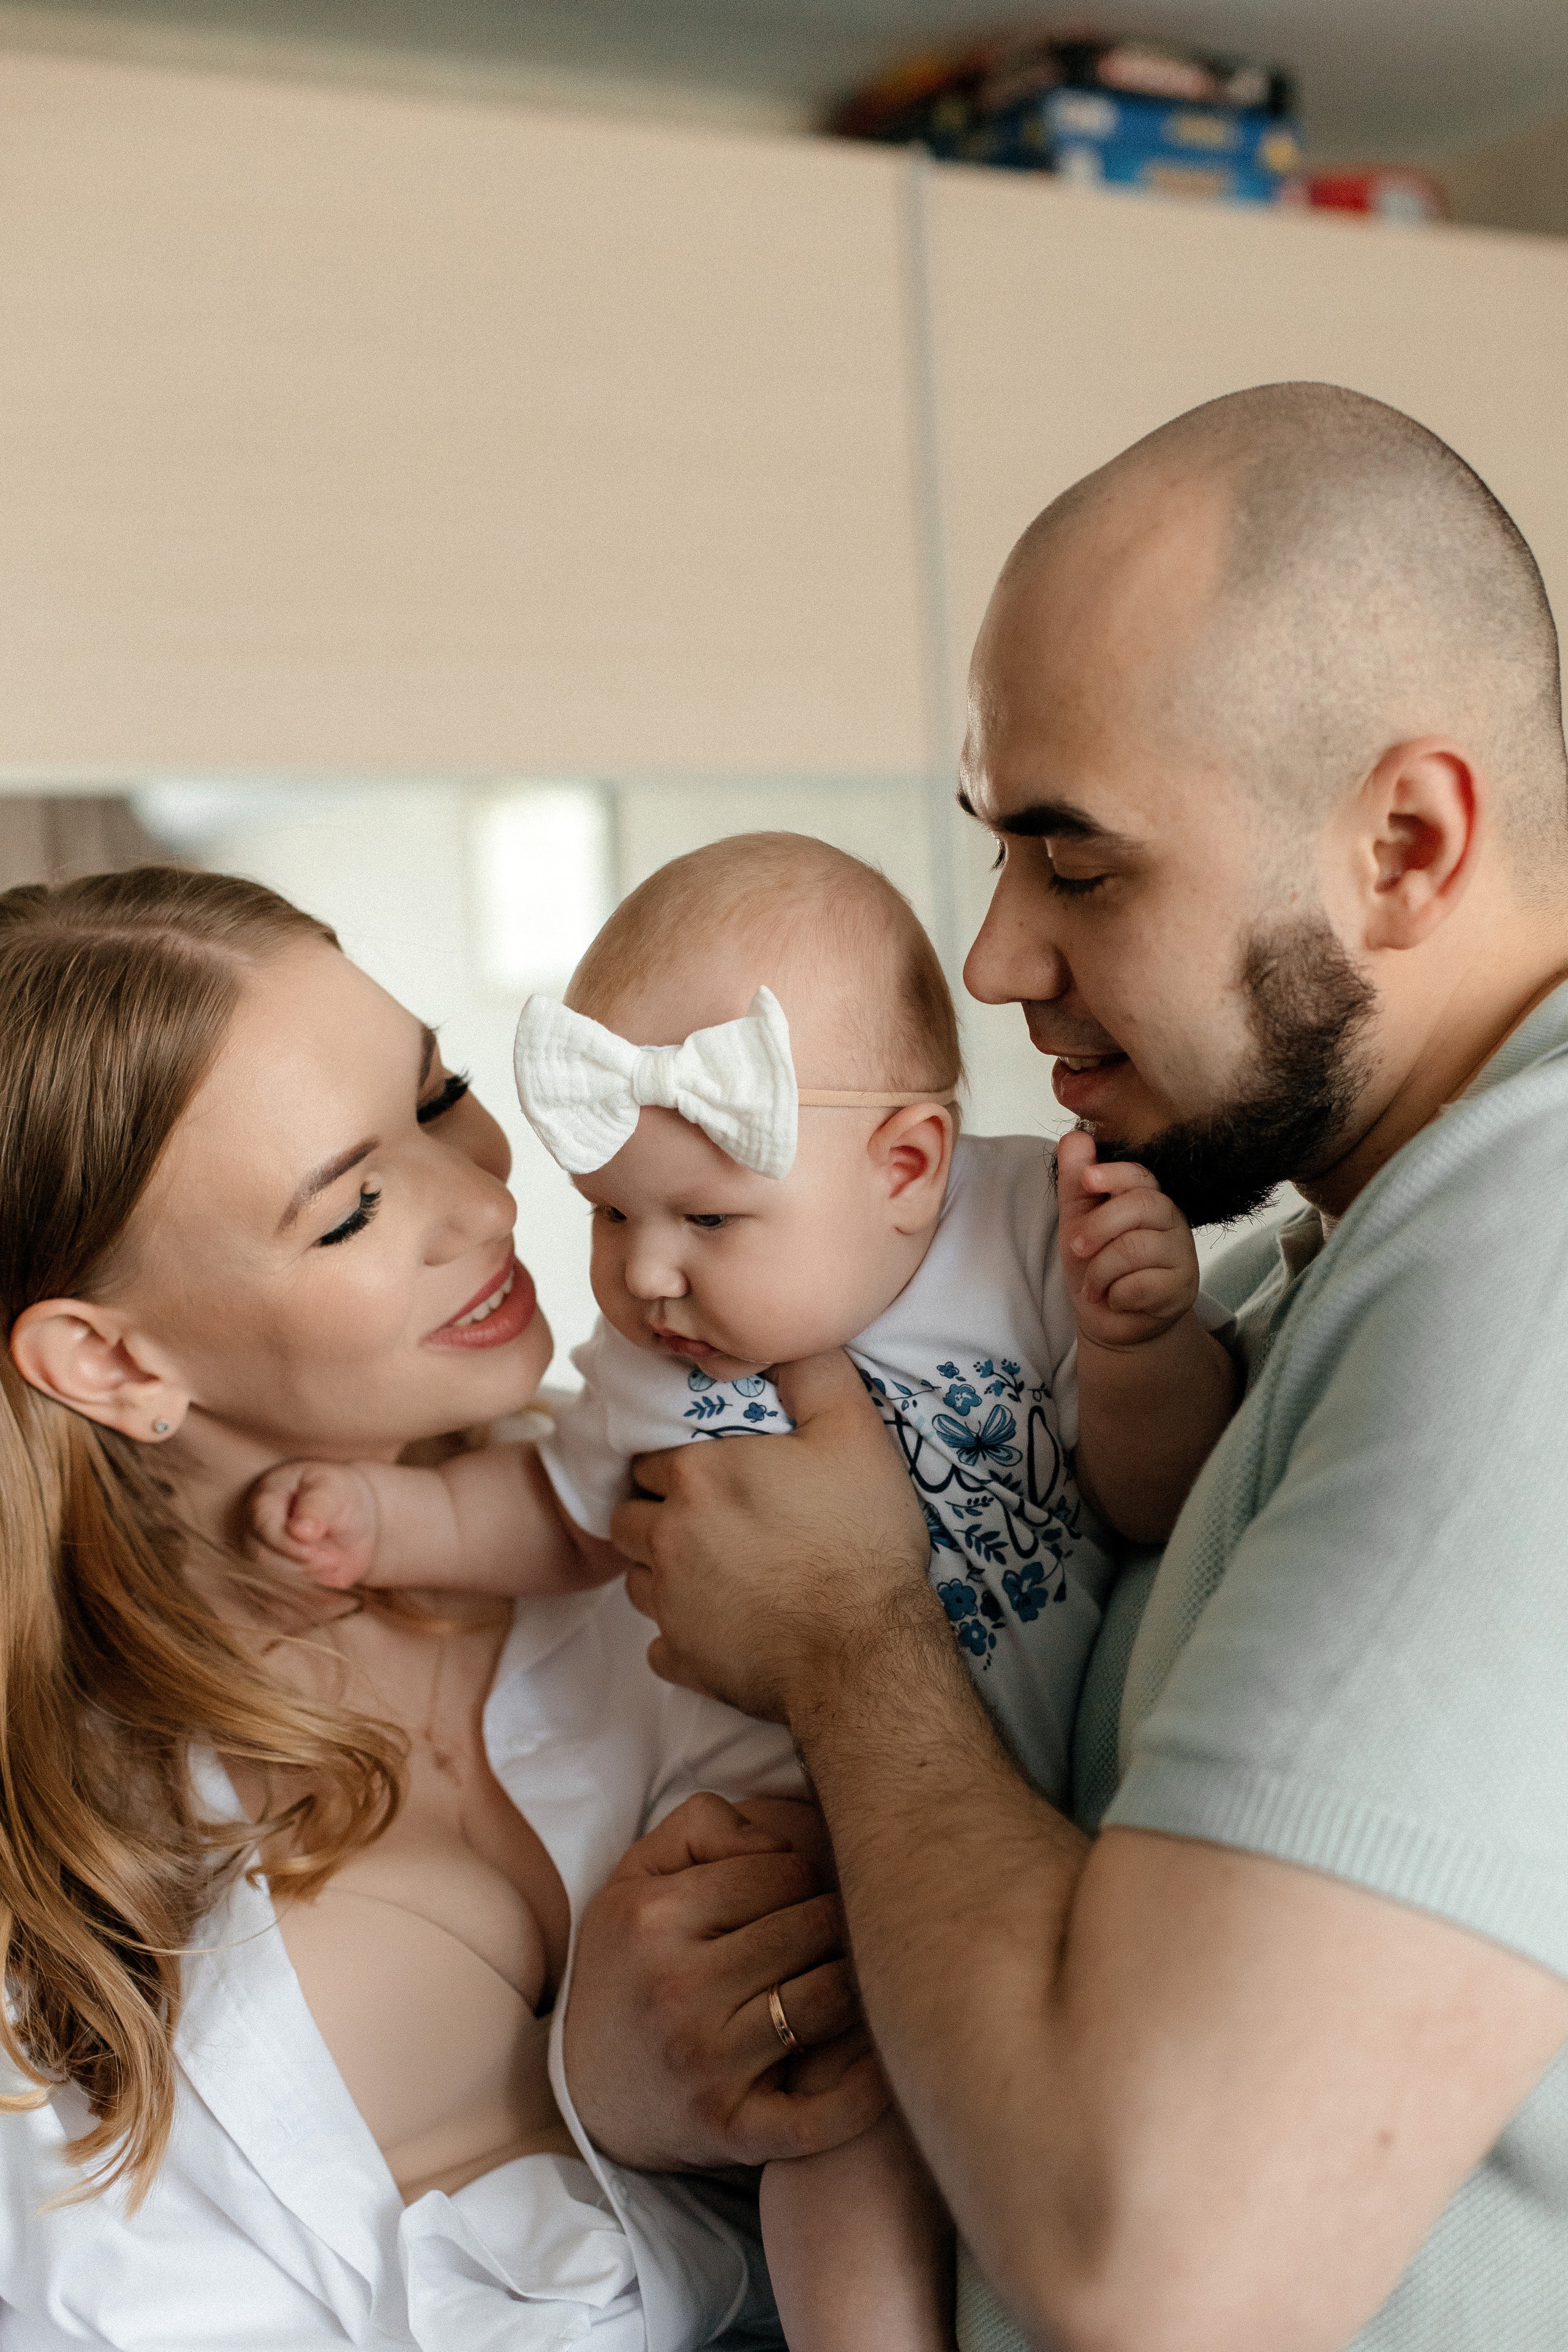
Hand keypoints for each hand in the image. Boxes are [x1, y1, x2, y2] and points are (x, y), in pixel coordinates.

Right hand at [245, 1458, 377, 1587]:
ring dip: (304, 1580)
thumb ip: (317, 1506)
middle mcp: (258, 1531)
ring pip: (269, 1581)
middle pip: (262, 1557)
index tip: (313, 1551)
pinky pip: (279, 1601)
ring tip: (332, 1564)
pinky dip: (305, 1599)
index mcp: (267, 1500)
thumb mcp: (333, 1490)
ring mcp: (265, 1557)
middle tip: (331, 1559)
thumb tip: (300, 1530)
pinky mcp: (277, 1581)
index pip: (264, 1525)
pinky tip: (328, 1590)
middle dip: (299, 1564)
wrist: (350, 1520)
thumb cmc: (338, 1496)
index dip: (287, 1543)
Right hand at [563, 1791, 886, 2168]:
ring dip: (855, 1986)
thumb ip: (704, 1825)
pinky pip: (825, 2113)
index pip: (784, 1872)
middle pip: (815, 1928)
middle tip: (830, 1939)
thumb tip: (782, 1842)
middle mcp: (676, 1989)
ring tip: (849, 1981)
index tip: (793, 1900)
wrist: (589, 2095)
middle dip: (832, 1925)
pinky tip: (881, 2059)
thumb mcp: (638, 1875)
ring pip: (832, 1998)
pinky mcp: (732, 2130)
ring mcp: (706, 2064)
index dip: (802, 1878)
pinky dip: (868, 2089)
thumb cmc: (632, 1967)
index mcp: (653, 1918)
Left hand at [611, 1350, 938, 1721]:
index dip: (680, 1467)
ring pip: (638, 1580)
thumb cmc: (862, 1538)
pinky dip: (685, 1636)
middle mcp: (667, 1538)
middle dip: (659, 1517)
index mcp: (695, 1478)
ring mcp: (670, 1606)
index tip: (716, 1478)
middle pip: (629, 1518)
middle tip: (714, 1523)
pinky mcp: (683, 1661)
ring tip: (721, 1573)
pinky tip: (727, 1628)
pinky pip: (661, 1645)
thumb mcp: (854, 1432)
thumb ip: (813, 1372)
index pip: (649, 1462)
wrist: (869, 1652)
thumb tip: (782, 1340)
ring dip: (666, 1574)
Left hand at [1056, 1129, 1199, 1350]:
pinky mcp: (1183, 1289)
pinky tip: (1115, 1300)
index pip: (1141, 1176)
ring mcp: (1182, 1255)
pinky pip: (1143, 1285)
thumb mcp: (1076, 1219)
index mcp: (1147, 1198)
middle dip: (1099, 1226)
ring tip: (1093, 1286)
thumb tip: (1076, 1135)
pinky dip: (1116, 1296)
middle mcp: (1171, 1221)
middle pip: (1141, 1205)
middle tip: (1077, 1249)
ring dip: (1100, 1271)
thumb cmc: (1094, 1264)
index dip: (1114, 1174)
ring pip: (1136, 1248)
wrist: (1106, 1319)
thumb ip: (1075, 1180)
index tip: (1088, 1179)